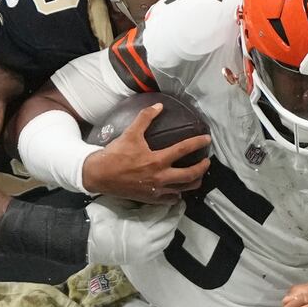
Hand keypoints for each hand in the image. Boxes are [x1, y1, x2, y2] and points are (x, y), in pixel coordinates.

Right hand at [82, 103, 210, 203]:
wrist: (100, 175)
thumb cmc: (115, 154)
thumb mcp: (130, 133)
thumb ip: (145, 118)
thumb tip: (159, 106)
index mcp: (157, 160)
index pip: (183, 150)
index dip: (197, 143)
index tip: (207, 139)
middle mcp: (160, 177)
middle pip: (190, 175)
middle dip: (202, 168)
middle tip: (207, 161)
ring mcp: (157, 190)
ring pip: (184, 190)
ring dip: (194, 182)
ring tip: (198, 176)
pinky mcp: (151, 199)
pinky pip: (171, 199)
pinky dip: (178, 194)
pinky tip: (180, 189)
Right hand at [85, 195, 183, 264]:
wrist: (86, 238)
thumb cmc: (100, 216)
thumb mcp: (120, 202)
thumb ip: (139, 201)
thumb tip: (156, 196)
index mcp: (140, 226)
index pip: (162, 211)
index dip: (168, 201)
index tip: (173, 192)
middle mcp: (147, 241)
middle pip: (169, 224)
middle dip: (175, 213)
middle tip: (179, 201)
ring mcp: (147, 252)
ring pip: (168, 237)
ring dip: (172, 225)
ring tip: (174, 213)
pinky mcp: (144, 258)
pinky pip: (161, 246)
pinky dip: (166, 235)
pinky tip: (165, 227)